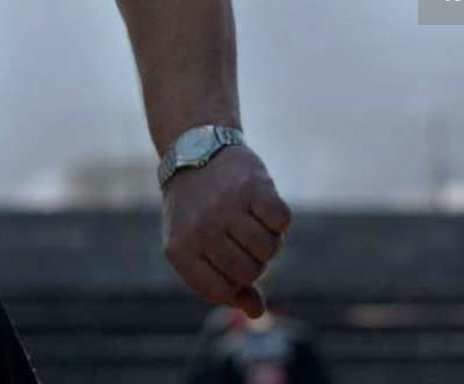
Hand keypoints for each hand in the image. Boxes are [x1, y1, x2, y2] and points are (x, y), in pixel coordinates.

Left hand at [161, 146, 291, 316]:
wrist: (195, 151)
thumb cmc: (197, 210)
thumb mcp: (196, 248)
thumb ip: (224, 284)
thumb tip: (257, 312)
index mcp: (180, 250)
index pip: (222, 291)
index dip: (236, 285)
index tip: (234, 265)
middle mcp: (201, 229)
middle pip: (251, 272)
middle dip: (255, 261)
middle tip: (244, 239)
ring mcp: (226, 206)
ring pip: (270, 249)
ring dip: (270, 241)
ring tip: (253, 223)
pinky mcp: (252, 185)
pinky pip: (283, 221)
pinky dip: (280, 219)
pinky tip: (263, 206)